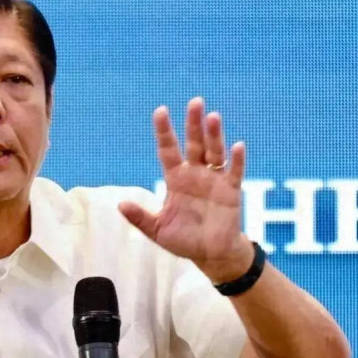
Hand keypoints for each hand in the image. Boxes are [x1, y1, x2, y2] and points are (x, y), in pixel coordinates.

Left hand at [118, 97, 253, 282]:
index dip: (164, 132)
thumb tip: (120, 205)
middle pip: (194, 144)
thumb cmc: (184, 240)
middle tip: (195, 102)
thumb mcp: (157, 230)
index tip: (160, 111)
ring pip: (214, 152)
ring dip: (214, 135)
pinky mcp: (231, 191)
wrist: (211, 255)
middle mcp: (195, 174)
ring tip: (212, 117)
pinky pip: (234, 172)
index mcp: (176, 180)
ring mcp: (214, 180)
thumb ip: (140, 218)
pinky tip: (237, 146)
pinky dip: (237, 159)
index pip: (168, 150)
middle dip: (193, 124)